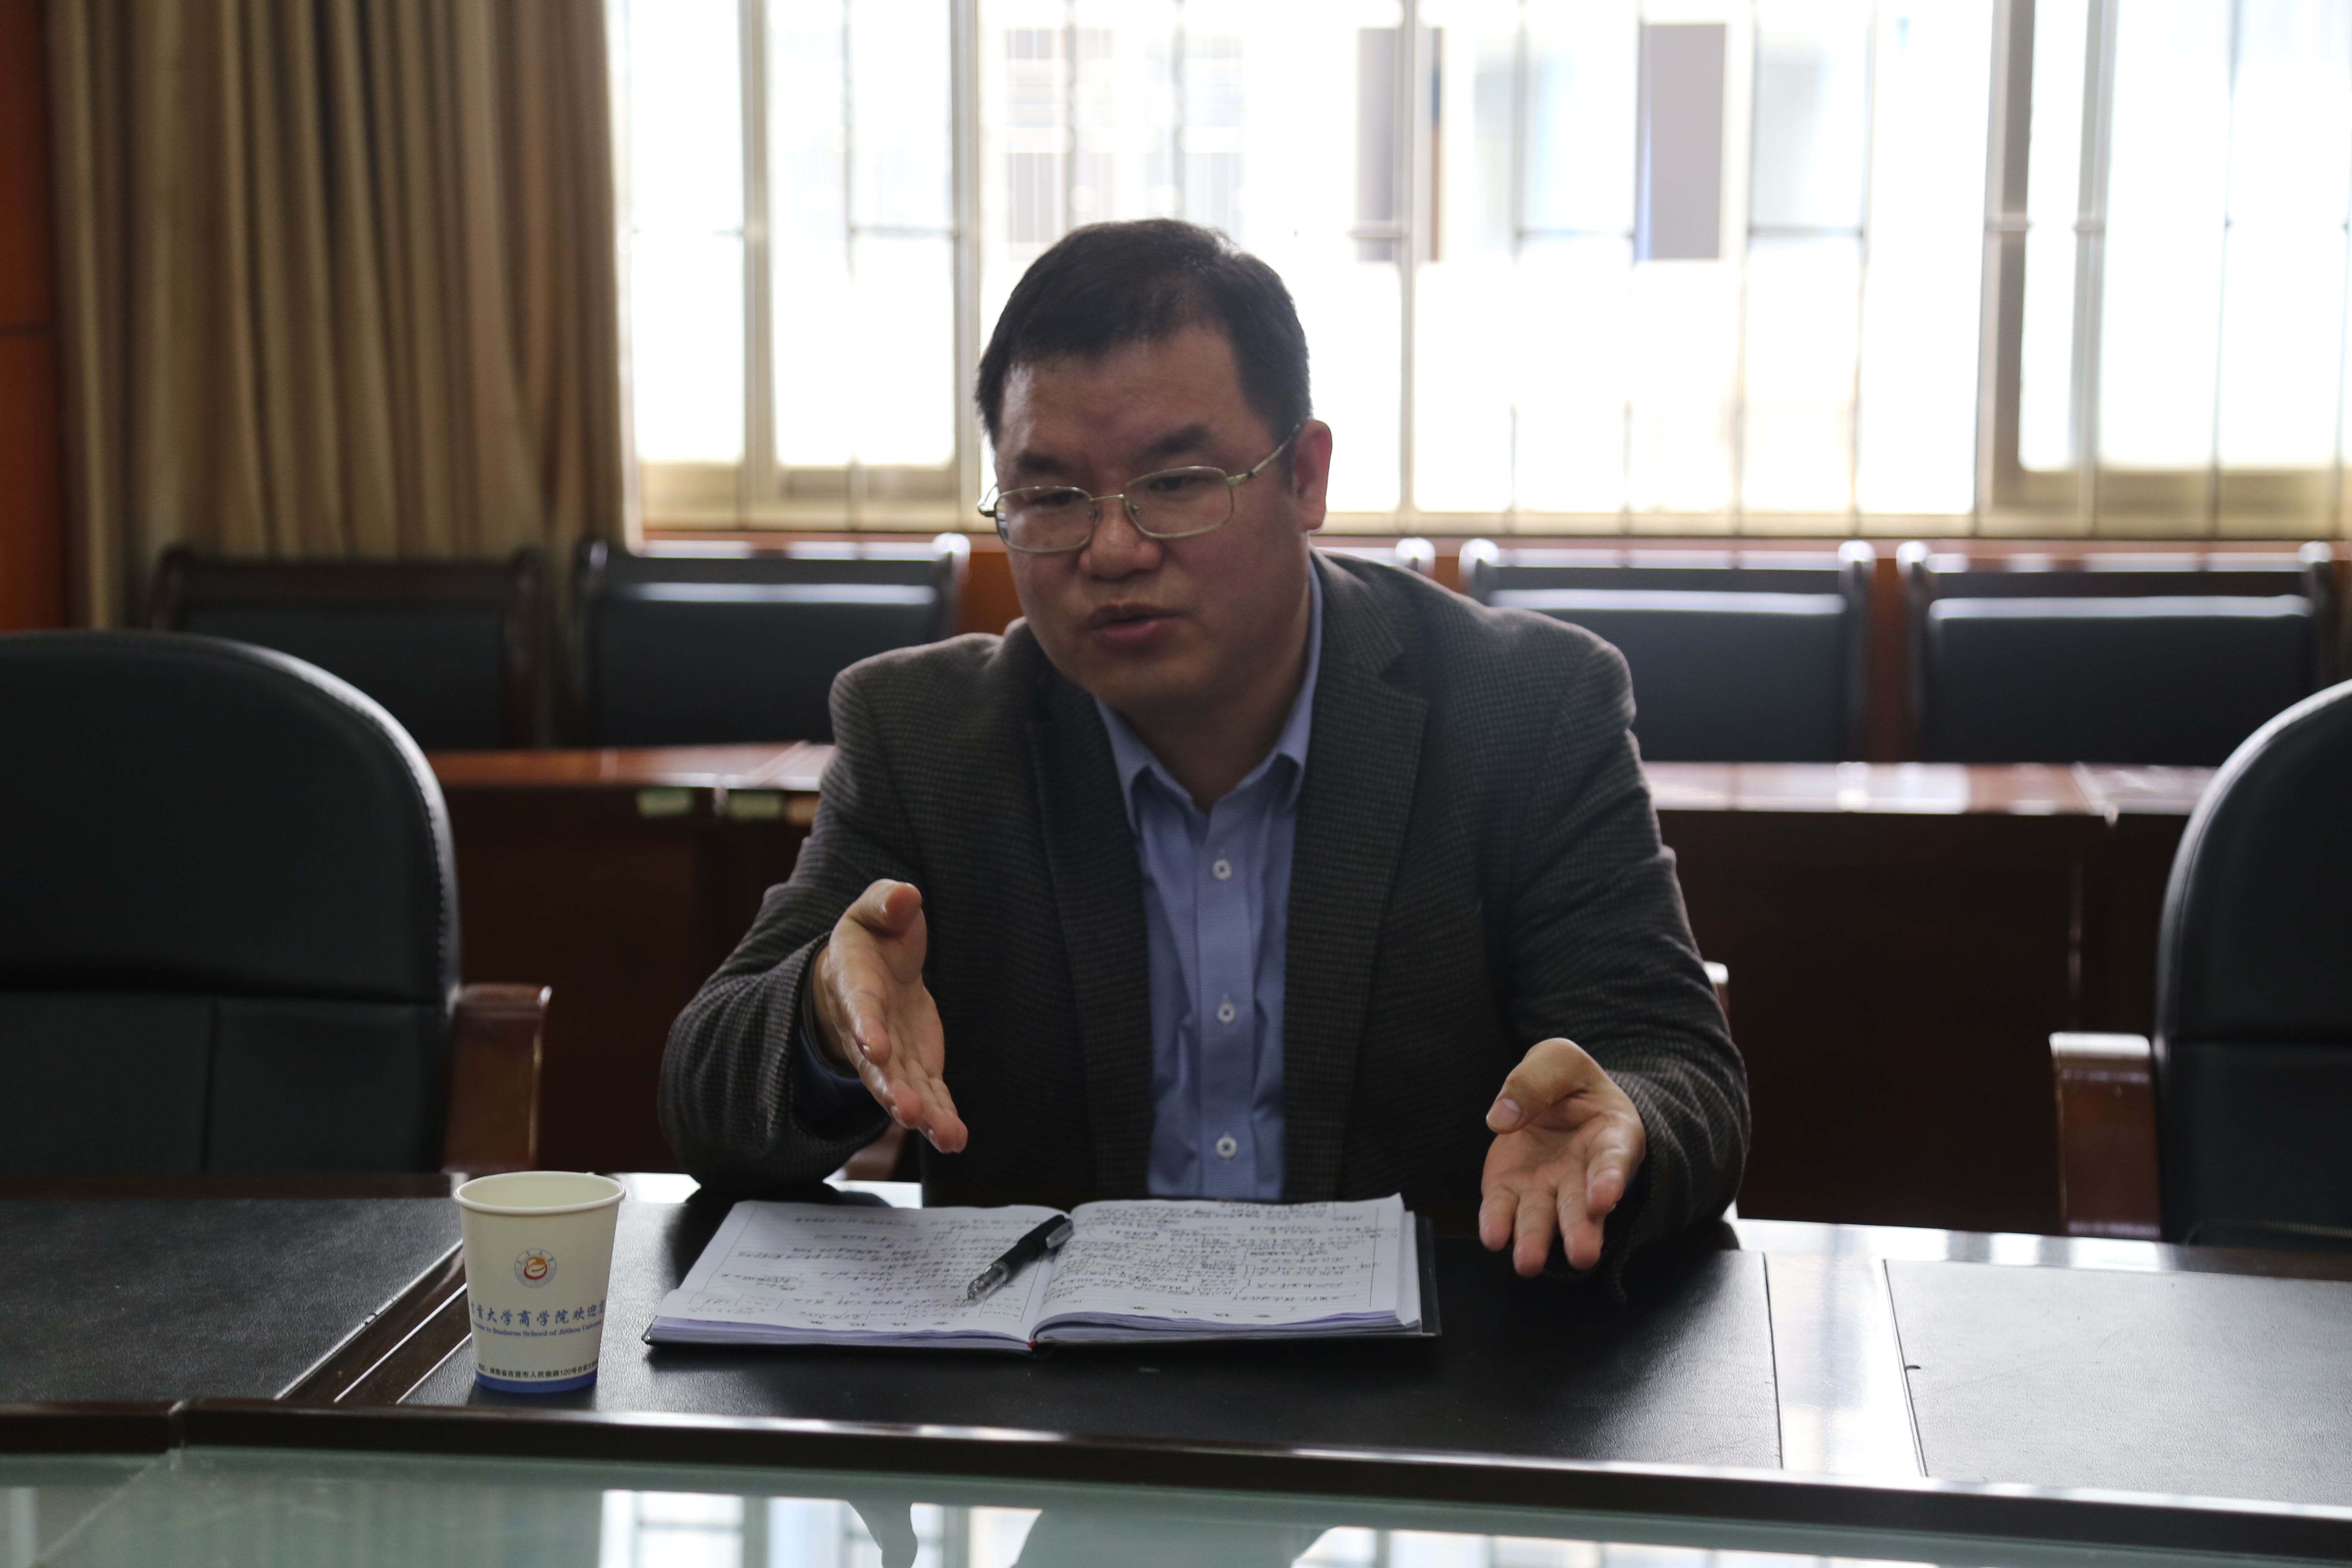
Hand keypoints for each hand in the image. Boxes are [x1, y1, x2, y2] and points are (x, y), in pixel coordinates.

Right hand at [811, 879, 966, 1151]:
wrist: (872, 967)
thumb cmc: (872, 937)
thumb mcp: (875, 909)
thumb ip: (887, 902)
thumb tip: (905, 898)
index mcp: (854, 984)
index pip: (859, 1008)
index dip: (867, 1028)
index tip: (876, 1046)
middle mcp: (869, 1029)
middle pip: (877, 1065)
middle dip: (892, 1089)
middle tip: (908, 1111)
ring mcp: (893, 1054)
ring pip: (903, 1088)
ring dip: (922, 1113)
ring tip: (943, 1136)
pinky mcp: (917, 1066)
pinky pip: (929, 1095)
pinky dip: (942, 1117)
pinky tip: (956, 1139)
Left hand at [1478, 1037, 1645, 1276]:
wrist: (1557, 1101)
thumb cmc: (1569, 1084)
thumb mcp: (1559, 1061)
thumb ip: (1536, 1080)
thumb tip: (1500, 1116)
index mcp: (1611, 1136)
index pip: (1614, 1162)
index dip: (1610, 1181)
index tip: (1602, 1200)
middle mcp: (1582, 1173)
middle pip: (1581, 1206)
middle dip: (1580, 1231)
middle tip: (1582, 1254)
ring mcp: (1546, 1186)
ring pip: (1544, 1219)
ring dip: (1537, 1241)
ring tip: (1528, 1262)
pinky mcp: (1511, 1189)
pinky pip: (1504, 1210)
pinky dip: (1499, 1224)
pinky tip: (1493, 1237)